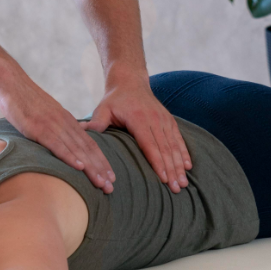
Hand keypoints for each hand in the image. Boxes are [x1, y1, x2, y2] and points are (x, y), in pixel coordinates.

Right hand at [0, 69, 115, 192]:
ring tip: (101, 183)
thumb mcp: (45, 115)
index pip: (90, 143)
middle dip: (100, 168)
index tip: (110, 177)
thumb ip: (56, 128)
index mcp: (67, 120)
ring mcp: (52, 124)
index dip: (101, 161)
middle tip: (111, 187)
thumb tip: (61, 144)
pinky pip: (57, 144)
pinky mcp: (38, 127)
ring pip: (76, 149)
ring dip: (91, 168)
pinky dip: (69, 156)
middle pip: (87, 148)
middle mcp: (64, 122)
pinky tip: (79, 167)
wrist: (10, 82)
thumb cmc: (25, 100)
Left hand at [86, 74, 191, 192]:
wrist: (130, 80)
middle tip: (176, 189)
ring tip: (183, 183)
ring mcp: (163, 119)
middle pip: (165, 148)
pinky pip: (178, 138)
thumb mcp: (103, 108)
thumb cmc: (114, 99)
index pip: (149, 144)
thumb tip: (81, 133)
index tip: (163, 178)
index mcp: (138, 118)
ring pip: (174, 145)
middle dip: (171, 170)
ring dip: (179, 165)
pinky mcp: (169, 120)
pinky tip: (188, 166)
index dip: (157, 162)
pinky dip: (184, 153)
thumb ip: (96, 123)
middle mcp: (154, 119)